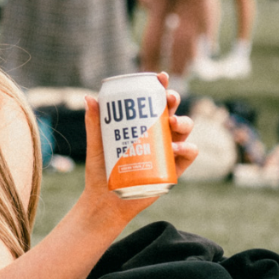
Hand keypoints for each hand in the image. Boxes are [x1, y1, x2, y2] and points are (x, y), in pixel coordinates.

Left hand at [78, 71, 197, 222]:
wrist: (105, 201)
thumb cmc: (101, 170)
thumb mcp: (97, 144)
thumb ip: (94, 123)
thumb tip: (89, 98)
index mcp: (142, 124)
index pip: (154, 102)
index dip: (161, 87)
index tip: (161, 77)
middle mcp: (158, 135)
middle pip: (173, 112)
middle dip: (174, 101)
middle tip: (168, 98)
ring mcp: (168, 151)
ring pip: (185, 130)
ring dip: (183, 122)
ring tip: (170, 123)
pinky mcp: (174, 169)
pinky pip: (189, 155)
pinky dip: (187, 148)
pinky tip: (175, 148)